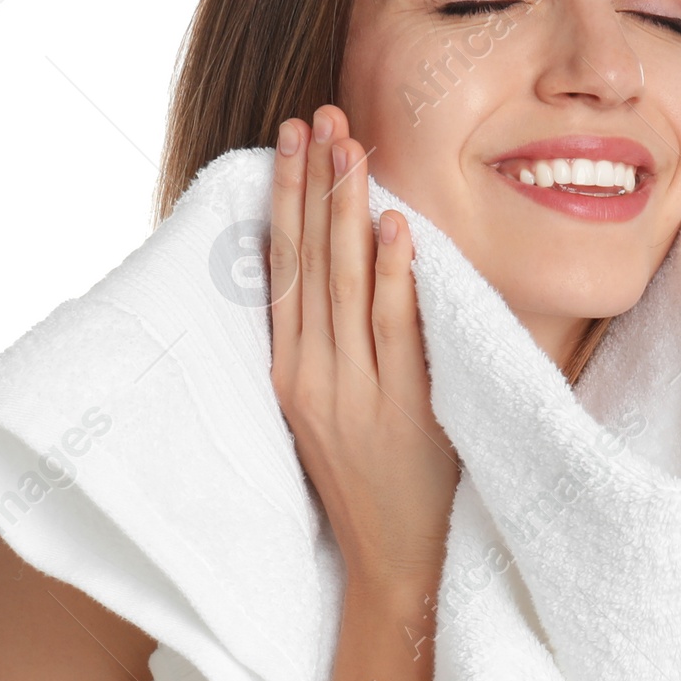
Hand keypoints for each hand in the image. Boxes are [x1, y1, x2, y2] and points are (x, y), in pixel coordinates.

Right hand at [268, 105, 458, 599]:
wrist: (393, 564)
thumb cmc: (372, 484)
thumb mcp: (336, 409)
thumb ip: (335, 345)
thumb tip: (353, 267)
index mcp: (290, 371)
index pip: (282, 268)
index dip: (286, 199)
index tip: (290, 140)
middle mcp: (310, 375)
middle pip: (307, 262)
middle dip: (311, 183)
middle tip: (318, 116)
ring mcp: (352, 392)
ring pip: (346, 285)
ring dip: (347, 211)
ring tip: (350, 147)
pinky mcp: (398, 409)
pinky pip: (395, 331)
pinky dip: (395, 278)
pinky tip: (396, 228)